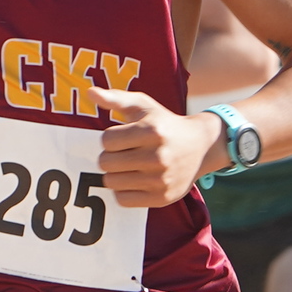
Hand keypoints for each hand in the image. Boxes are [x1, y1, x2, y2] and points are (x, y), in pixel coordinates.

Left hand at [95, 88, 215, 209]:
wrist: (202, 146)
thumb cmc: (165, 124)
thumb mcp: (143, 106)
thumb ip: (116, 98)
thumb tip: (90, 92)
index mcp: (151, 131)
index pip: (106, 140)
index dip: (110, 139)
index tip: (123, 138)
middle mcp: (158, 156)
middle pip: (105, 163)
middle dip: (110, 156)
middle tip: (125, 153)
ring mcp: (161, 180)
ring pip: (111, 182)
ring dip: (115, 174)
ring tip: (129, 166)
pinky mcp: (162, 198)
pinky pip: (123, 200)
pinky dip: (123, 191)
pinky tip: (135, 180)